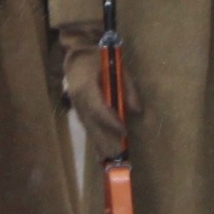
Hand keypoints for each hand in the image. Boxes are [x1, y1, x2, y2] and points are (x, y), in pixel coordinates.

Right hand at [63, 47, 129, 162]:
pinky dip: (95, 138)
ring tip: (110, 159)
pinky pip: (87, 125)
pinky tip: (101, 151)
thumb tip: (137, 112)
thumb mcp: (118, 68)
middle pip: (92, 123)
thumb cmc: (99, 58)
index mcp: (86, 86)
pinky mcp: (77, 109)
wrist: (76, 54)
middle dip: (105, 140)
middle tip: (118, 156)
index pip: (98, 108)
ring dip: (99, 143)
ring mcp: (76, 105)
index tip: (124, 131)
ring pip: (88, 127)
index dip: (110, 121)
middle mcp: (78, 99)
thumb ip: (128, 89)